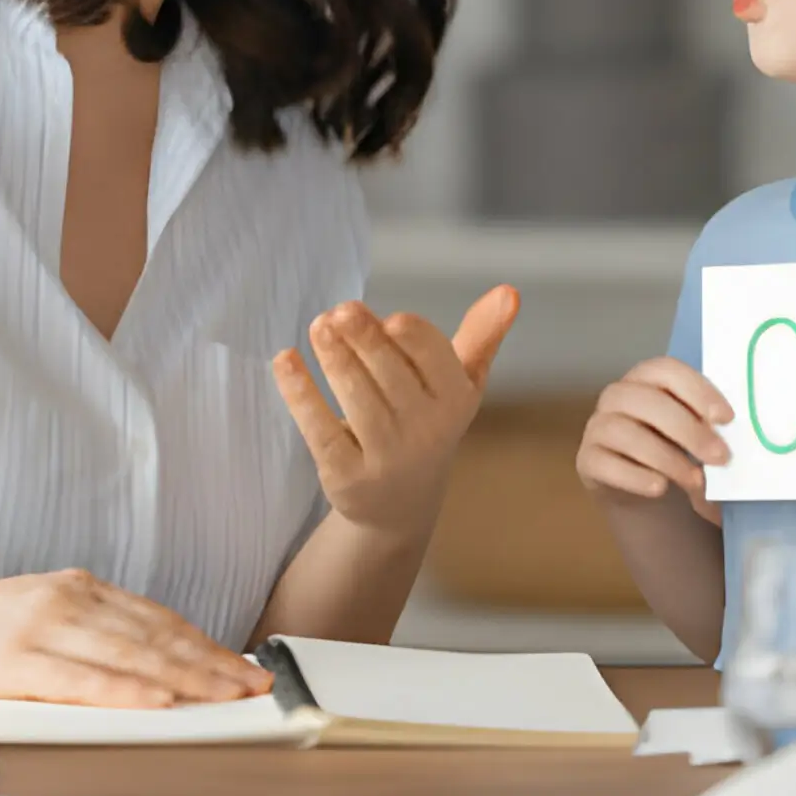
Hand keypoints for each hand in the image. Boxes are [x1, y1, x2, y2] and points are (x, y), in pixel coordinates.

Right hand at [0, 566, 273, 707]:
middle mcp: (67, 599)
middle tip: (255, 685)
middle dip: (211, 662)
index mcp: (77, 586)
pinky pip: (81, 679)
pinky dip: (126, 691)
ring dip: (186, 678)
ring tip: (226, 696)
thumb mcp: (35, 613)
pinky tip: (158, 702)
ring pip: (130, 655)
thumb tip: (148, 663)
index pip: (157, 618)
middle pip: (155, 635)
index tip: (243, 665)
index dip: (205, 643)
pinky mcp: (13, 660)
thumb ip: (87, 631)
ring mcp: (41, 627)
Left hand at [270, 286, 520, 536]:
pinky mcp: (346, 476)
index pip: (435, 358)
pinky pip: (319, 427)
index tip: (390, 318)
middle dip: (364, 338)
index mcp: (456, 400)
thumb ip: (481, 334)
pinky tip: (285, 359)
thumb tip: (509, 290)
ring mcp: (385, 457)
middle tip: (340, 310)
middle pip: (390, 373)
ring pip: (356, 397)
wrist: (401, 505)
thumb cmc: (430, 421)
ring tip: (318, 325)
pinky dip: (300, 391)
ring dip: (333, 356)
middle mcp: (426, 432)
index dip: (412, 336)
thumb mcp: (461, 381)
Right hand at [576, 357, 730, 527]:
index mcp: (647, 378)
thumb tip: (734, 444)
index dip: (696, 390)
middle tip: (719, 457)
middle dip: (688, 430)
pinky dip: (636, 477)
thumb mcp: (695, 435)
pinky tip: (660, 488)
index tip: (726, 418)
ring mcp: (598, 427)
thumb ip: (710, 430)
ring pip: (626, 433)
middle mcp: (617, 396)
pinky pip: (606, 464)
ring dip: (667, 458)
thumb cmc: (676, 449)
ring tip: (696, 481)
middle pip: (647, 401)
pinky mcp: (587, 460)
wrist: (644, 487)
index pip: (666, 370)